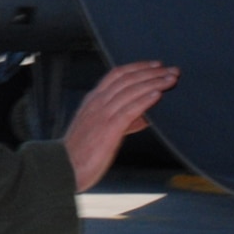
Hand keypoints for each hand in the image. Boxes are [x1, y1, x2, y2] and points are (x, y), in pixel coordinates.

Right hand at [63, 61, 178, 191]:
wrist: (62, 168)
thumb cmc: (80, 153)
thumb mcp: (98, 129)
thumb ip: (120, 121)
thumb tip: (143, 118)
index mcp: (92, 100)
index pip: (116, 75)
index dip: (138, 67)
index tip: (156, 65)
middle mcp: (97, 103)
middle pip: (127, 79)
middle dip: (152, 72)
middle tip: (172, 70)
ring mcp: (102, 114)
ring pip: (130, 91)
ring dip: (153, 82)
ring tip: (170, 79)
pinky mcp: (108, 129)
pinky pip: (129, 109)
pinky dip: (145, 99)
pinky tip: (158, 94)